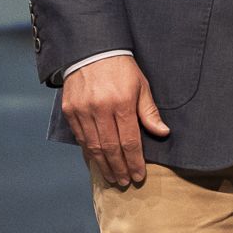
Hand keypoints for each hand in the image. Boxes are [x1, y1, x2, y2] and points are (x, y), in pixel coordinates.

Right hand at [61, 56, 169, 187]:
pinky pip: (80, 138)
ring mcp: (82, 111)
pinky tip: (96, 161)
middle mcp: (100, 109)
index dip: (134, 161)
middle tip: (125, 182)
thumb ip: (149, 111)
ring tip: (112, 177)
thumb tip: (162, 133)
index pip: (129, 140)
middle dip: (119, 168)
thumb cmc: (122, 69)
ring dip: (103, 165)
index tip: (139, 175)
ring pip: (93, 146)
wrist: (92, 51)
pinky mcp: (69, 111)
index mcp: (121, 103)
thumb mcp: (141, 85)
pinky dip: (89, 152)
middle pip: (110, 148)